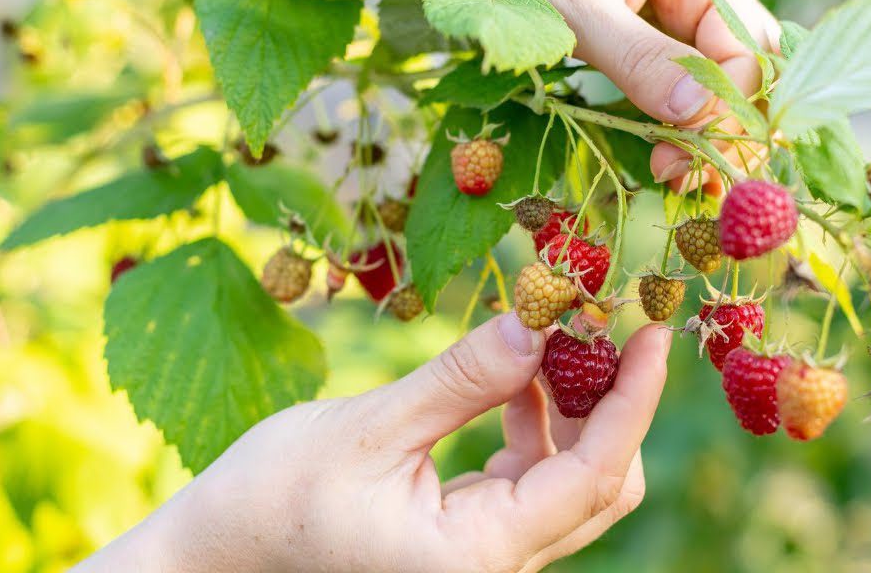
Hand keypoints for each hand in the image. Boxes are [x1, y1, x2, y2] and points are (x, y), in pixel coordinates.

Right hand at [75, 313, 670, 572]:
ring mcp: (484, 558)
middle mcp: (495, 568)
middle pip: (599, 487)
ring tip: (545, 337)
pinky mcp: (466, 539)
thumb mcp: (368, 429)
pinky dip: (532, 426)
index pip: (594, 473)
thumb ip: (461, 381)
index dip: (636, 399)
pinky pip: (529, 482)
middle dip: (611, 402)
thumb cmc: (271, 500)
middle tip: (598, 322)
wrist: (214, 559)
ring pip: (569, 485)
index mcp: (478, 556)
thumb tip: (539, 324)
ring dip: (569, 410)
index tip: (655, 330)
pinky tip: (511, 378)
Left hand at [418, 0, 780, 192]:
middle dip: (723, 126)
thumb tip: (701, 115)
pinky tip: (662, 153)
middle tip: (687, 183)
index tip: (682, 163)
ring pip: (716, 76)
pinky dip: (676, 117)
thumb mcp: (573, 7)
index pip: (742, 46)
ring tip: (674, 178)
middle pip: (744, 62)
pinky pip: (681, 75)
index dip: (723, 110)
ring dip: (702, 129)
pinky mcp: (653, 22)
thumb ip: (639, 60)